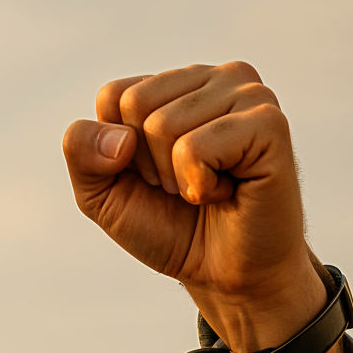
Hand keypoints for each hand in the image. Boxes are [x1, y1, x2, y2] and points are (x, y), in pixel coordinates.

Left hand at [62, 62, 322, 352]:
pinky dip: (200, 185)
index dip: (119, 151)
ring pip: (163, 126)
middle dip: (148, 163)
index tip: (154, 174)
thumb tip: (118, 139)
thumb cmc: (169, 226)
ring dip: (176, 177)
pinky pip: (196, 148)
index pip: (114, 95)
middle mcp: (217, 77)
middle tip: (184, 184)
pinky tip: (227, 191)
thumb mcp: (102, 193)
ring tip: (208, 187)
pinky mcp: (270, 123)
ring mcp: (249, 95)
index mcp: (178, 83)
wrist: (224, 275)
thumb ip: (82, 153)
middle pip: (136, 105)